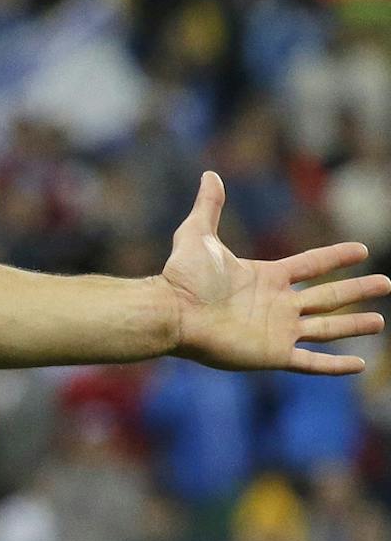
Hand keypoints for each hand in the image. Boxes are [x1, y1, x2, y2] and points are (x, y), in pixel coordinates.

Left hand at [164, 172, 387, 373]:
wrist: (171, 312)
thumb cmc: (181, 277)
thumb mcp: (198, 234)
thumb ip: (209, 206)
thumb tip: (210, 174)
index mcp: (266, 277)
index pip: (310, 265)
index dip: (335, 257)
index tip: (361, 250)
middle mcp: (276, 304)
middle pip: (327, 296)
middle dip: (356, 290)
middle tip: (387, 284)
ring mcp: (276, 331)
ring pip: (326, 328)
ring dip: (353, 325)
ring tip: (379, 322)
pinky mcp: (272, 355)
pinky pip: (311, 363)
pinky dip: (334, 366)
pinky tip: (358, 364)